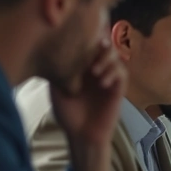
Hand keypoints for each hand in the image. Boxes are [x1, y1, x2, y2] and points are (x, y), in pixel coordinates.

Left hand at [49, 43, 125, 170]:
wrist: (82, 134)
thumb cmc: (68, 114)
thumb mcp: (56, 91)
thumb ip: (55, 72)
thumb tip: (49, 52)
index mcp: (82, 67)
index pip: (88, 45)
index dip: (87, 37)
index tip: (78, 35)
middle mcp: (97, 69)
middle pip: (105, 46)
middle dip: (100, 44)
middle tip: (94, 46)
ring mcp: (109, 78)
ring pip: (115, 57)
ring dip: (106, 60)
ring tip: (94, 71)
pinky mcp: (118, 88)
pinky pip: (121, 74)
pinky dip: (113, 73)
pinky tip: (102, 82)